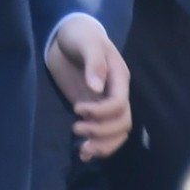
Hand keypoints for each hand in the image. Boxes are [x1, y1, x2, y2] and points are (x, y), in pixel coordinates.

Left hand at [46, 14, 131, 159]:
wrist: (68, 37)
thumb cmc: (79, 35)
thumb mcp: (86, 42)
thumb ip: (93, 62)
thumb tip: (96, 87)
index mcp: (119, 77)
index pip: (119, 104)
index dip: (101, 112)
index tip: (77, 109)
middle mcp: (116, 93)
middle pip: (122, 123)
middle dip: (101, 131)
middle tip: (75, 128)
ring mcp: (105, 104)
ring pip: (117, 133)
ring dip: (103, 145)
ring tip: (82, 150)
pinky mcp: (94, 111)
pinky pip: (105, 135)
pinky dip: (98, 147)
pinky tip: (83, 153)